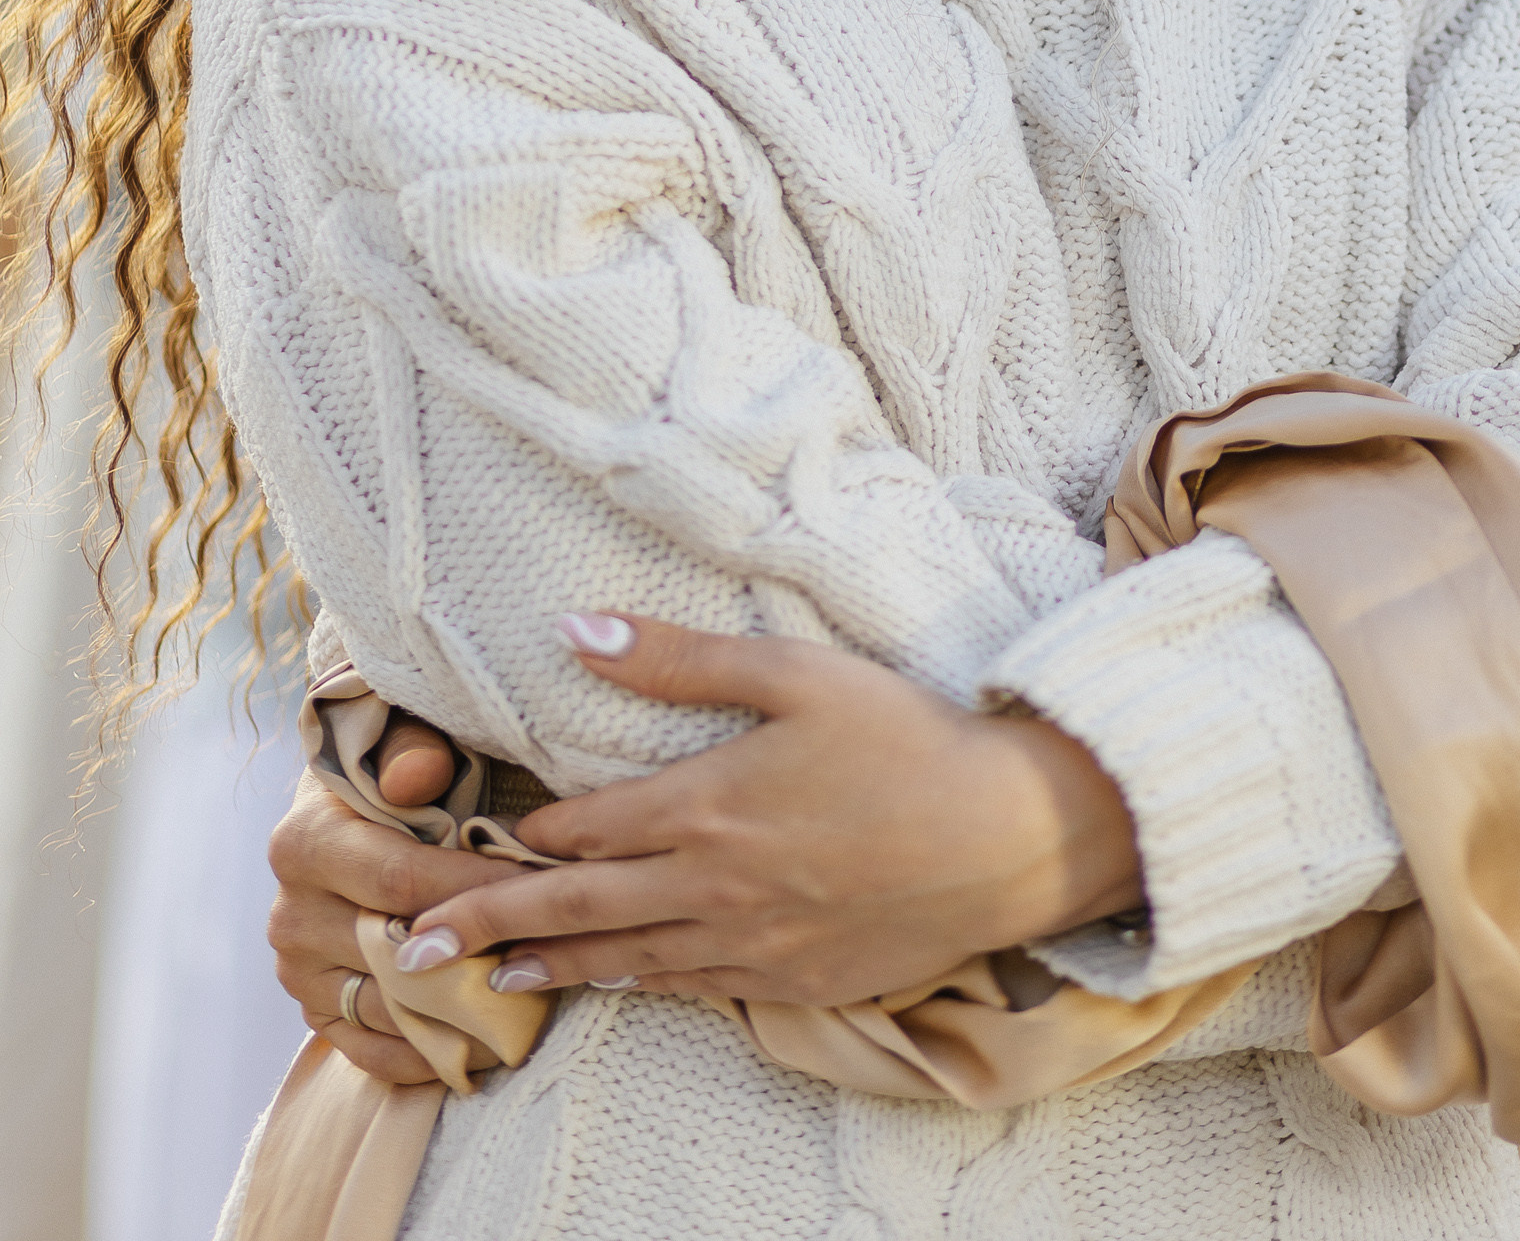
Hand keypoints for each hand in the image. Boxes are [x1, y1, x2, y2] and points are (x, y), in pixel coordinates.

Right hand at [267, 763, 522, 1083]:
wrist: (350, 810)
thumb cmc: (395, 768)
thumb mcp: (401, 739)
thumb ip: (413, 749)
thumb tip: (420, 773)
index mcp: (304, 843)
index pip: (401, 879)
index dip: (478, 886)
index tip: (542, 887)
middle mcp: (289, 915)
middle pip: (398, 952)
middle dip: (478, 949)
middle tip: (547, 950)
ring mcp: (299, 973)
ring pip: (391, 1009)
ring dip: (462, 1009)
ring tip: (532, 995)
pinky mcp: (318, 1012)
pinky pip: (376, 1051)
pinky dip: (433, 1052)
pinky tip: (488, 1039)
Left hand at [396, 614, 1142, 1009]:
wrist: (1010, 837)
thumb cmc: (907, 739)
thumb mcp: (795, 672)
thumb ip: (679, 657)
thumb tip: (574, 632)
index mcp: (705, 806)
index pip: (583, 829)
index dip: (521, 837)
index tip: (463, 843)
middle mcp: (713, 886)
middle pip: (576, 910)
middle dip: (486, 926)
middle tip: (408, 951)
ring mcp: (754, 944)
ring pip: (627, 963)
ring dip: (551, 969)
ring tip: (490, 980)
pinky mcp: (796, 981)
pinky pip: (694, 989)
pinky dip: (638, 988)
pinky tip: (617, 986)